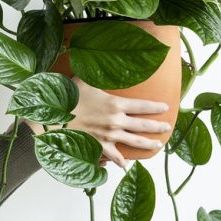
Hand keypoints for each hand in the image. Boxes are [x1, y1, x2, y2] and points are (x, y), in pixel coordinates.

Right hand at [22, 77, 171, 169]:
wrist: (53, 120)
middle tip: (167, 127)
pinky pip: (114, 157)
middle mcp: (116, 122)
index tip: (166, 107)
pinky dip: (120, 161)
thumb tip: (101, 56)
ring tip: (157, 145)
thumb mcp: (84, 80)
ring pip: (134, 142)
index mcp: (115, 104)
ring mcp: (108, 136)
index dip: (156, 107)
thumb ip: (96, 71)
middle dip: (158, 126)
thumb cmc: (68, 99)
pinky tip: (126, 164)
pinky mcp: (99, 147)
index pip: (143, 106)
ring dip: (147, 144)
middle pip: (143, 126)